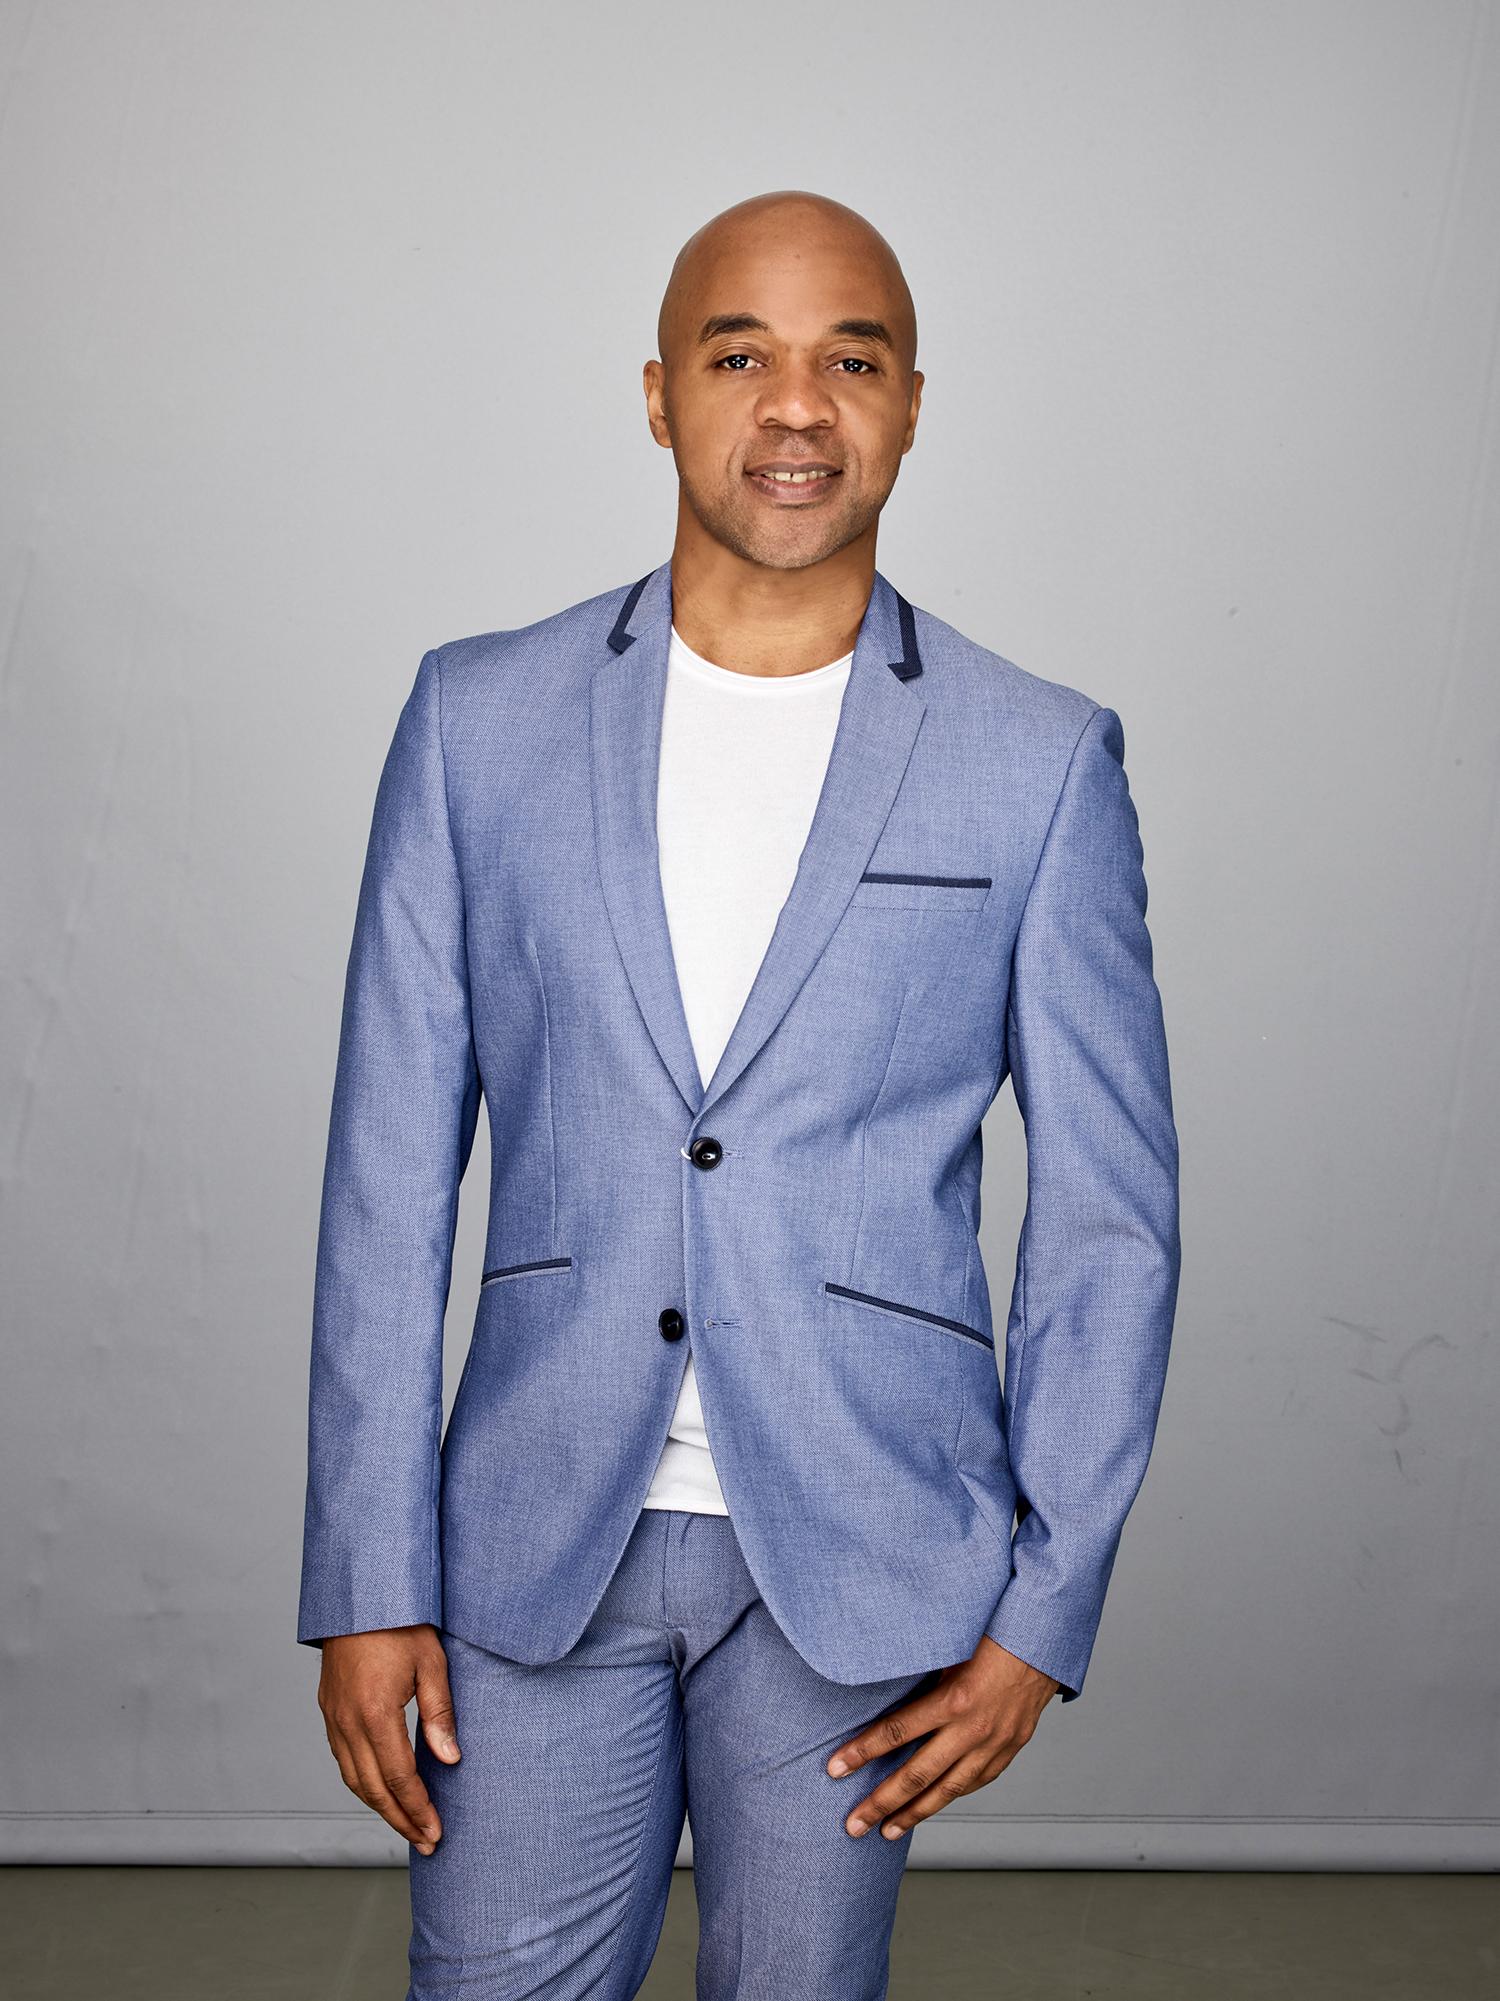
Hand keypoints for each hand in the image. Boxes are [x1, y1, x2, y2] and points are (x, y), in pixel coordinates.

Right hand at [317, 1624, 460, 1852]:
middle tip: (425, 1842)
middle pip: (372, 1789)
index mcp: (375, 1713)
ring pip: (352, 1779)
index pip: (399, 1778)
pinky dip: (362, 1783)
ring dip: (379, 1807)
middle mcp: (348, 1722)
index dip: (418, 1809)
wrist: (359, 1594)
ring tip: (405, 1825)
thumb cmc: (400, 1623)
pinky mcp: (329, 1709)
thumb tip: (449, 1760)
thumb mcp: (431, 1662)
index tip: (435, 1832)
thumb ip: (440, 1713)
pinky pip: (343, 1759)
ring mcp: (334, 1717)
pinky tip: (379, 1789)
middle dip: (400, 1820)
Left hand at [826, 1636, 1059, 1839]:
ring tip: (887, 1832)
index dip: (862, 1752)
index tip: (835, 1769)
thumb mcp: (949, 1647)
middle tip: (853, 1824)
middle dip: (881, 1802)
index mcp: (954, 1699)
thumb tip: (879, 1689)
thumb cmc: (991, 1633)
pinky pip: (975, 1781)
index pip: (897, 1732)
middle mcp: (973, 1729)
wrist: (1044, 1640)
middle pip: (917, 1775)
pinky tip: (932, 1805)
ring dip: (914, 1813)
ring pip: (947, 1789)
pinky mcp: (1009, 1749)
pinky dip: (950, 1796)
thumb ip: (919, 1675)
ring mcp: (994, 1744)